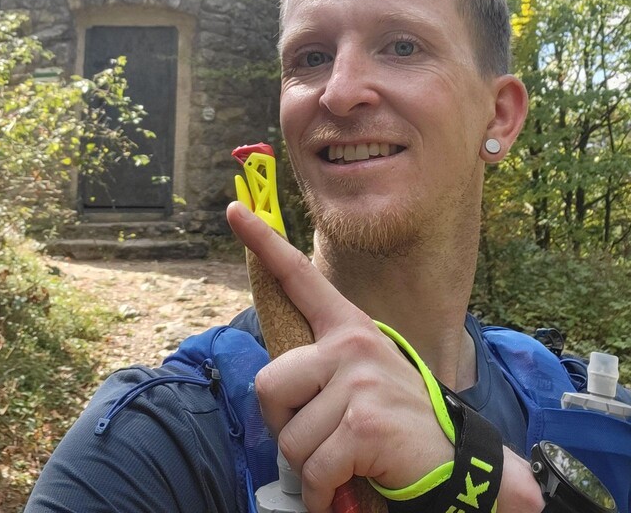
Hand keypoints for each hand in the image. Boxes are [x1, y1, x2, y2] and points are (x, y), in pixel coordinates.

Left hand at [226, 202, 453, 512]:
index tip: (236, 209)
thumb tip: (273, 388)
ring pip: (290, 438)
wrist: (457, 465)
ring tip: (343, 465)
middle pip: (269, 384)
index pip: (299, 276)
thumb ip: (323, 367)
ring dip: (308, 468)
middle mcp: (351, 345)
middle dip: (283, 425)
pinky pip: (312, 470)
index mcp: (347, 327)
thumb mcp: (363, 377)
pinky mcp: (362, 424)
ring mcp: (358, 382)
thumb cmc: (398, 423)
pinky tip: (342, 492)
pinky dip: (319, 494)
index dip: (264, 243)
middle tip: (318, 440)